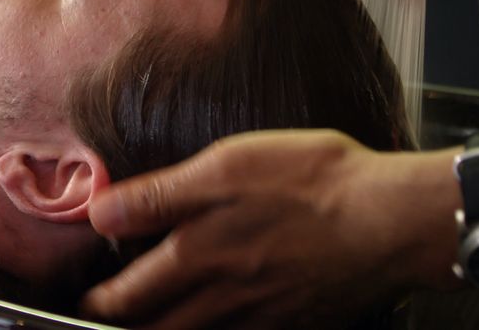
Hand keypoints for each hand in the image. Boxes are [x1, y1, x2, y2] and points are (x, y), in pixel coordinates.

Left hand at [81, 130, 462, 328]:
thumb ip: (159, 194)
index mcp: (197, 255)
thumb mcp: (227, 166)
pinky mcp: (297, 325)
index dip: (100, 302)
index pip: (129, 295)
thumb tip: (100, 211)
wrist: (392, 221)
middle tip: (105, 320)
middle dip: (125, 328)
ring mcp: (262, 319)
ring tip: (153, 325)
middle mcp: (223, 299)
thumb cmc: (313, 183)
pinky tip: (221, 325)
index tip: (86, 301)